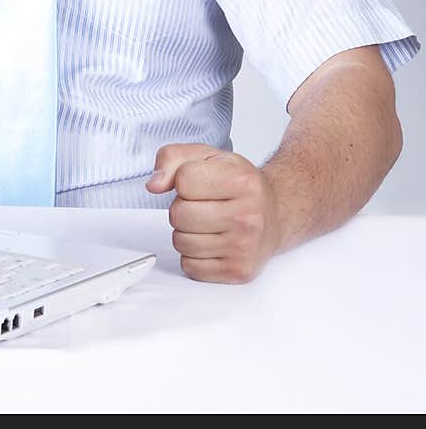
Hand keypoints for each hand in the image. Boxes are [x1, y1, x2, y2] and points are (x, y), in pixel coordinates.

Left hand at [145, 143, 281, 282]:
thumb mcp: (208, 156)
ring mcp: (244, 247)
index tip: (200, 181)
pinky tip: (212, 241)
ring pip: (180, 242)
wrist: (274, 214)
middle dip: (182, 208)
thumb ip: (173, 158)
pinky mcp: (238, 271)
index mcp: (242, 180)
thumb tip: (154, 184)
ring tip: (208, 223)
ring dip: (186, 232)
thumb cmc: (239, 185)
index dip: (183, 180)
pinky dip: (194, 255)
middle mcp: (247, 215)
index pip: (182, 180)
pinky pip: (190, 266)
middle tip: (204, 204)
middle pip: (178, 214)